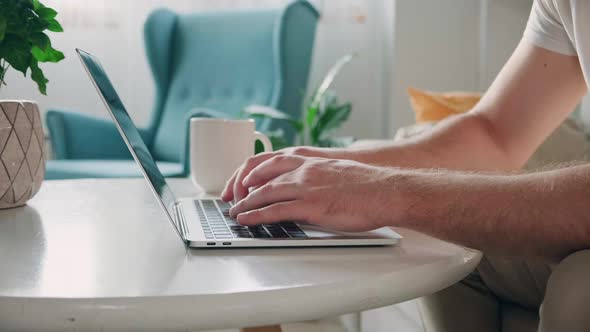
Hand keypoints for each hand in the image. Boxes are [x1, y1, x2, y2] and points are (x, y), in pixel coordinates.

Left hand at [228, 155, 406, 231]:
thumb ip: (316, 175)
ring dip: (245, 203)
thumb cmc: (367, 184)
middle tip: (231, 197)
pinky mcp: (310, 205)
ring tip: (235, 212)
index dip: (252, 171)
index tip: (243, 180)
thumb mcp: (336, 171)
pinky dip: (256, 215)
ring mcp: (305, 186)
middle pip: (261, 174)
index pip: (270, 160)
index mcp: (310, 160)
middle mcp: (304, 169)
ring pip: (264, 192)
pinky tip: (247, 219)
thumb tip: (304, 187)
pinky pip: (275, 211)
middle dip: (241, 186)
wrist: (386, 191)